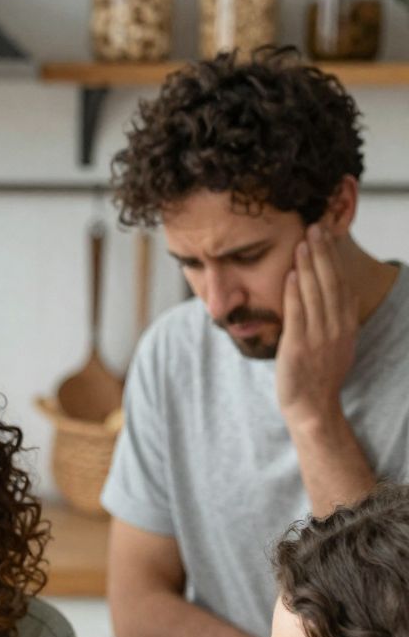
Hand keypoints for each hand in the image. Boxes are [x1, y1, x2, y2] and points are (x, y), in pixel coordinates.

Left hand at [275, 225, 359, 430]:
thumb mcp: (338, 344)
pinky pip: (298, 313)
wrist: (313, 409)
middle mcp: (335, 328)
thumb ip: (339, 319)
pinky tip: (291, 273)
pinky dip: (295, 292)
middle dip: (323, 253)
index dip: (335, 259)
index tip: (328, 237)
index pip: (341, 284)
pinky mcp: (298, 347)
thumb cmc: (320, 378)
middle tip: (315, 228)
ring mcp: (318, 338)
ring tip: (302, 242)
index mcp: (346, 326)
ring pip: (314, 293)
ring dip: (308, 265)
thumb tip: (344, 294)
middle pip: (330, 282)